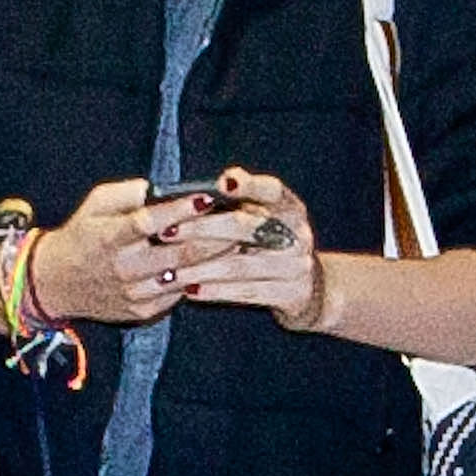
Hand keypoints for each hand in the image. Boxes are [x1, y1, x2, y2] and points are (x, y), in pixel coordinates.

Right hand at [28, 175, 250, 327]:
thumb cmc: (82, 234)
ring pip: (184, 277)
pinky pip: (177, 295)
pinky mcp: (142, 310)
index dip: (180, 210)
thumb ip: (124, 193)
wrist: (57, 283)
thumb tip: (154, 187)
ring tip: (239, 244)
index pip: (149, 222)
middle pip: (177, 254)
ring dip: (214, 261)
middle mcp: (123, 268)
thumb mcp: (94, 204)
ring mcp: (134, 292)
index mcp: (110, 237)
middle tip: (240, 222)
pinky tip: (220, 267)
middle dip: (212, 238)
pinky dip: (200, 280)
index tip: (207, 197)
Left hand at [166, 168, 326, 330]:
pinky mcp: (292, 294)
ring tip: (170, 272)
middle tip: (166, 232)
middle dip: (201, 229)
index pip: (271, 190)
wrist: (309, 291)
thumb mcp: (264, 222)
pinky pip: (246, 293)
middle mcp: (298, 233)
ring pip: (240, 266)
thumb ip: (238, 206)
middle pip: (245, 227)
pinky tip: (190, 291)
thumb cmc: (271, 248)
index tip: (222, 181)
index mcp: (290, 208)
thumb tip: (191, 195)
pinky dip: (215, 292)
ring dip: (200, 269)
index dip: (248, 185)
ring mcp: (297, 266)